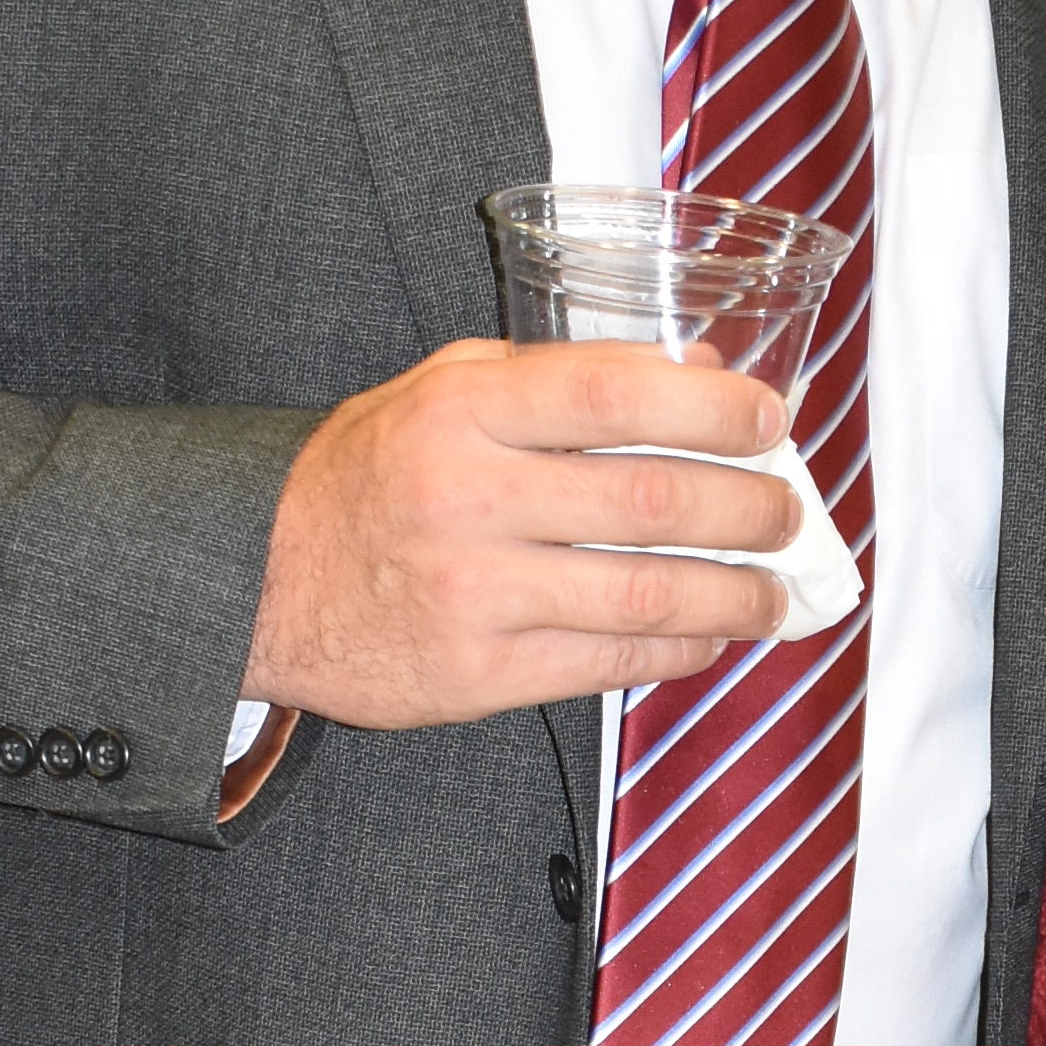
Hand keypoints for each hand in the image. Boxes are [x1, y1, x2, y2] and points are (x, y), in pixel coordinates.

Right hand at [243, 339, 799, 725]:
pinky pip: (605, 662)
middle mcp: (468, 497)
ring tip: (774, 590)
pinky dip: (676, 649)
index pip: (615, 393)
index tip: (771, 420)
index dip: (713, 406)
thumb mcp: (443, 390)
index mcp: (463, 410)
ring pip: (644, 593)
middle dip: (747, 508)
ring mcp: (472, 593)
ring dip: (734, 594)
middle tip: (788, 511)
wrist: (258, 581)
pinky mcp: (474, 675)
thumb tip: (699, 370)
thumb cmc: (365, 475)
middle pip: (650, 499)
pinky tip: (707, 636)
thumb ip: (563, 375)